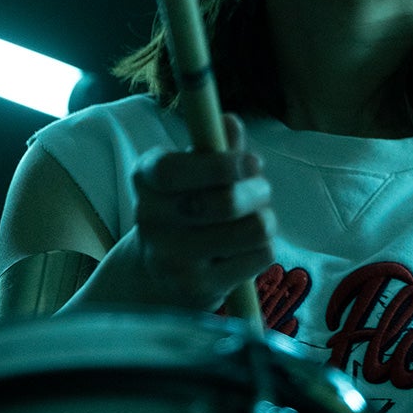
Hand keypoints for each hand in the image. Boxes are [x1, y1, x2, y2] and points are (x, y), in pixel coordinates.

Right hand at [129, 113, 274, 310]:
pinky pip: (258, 257)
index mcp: (146, 179)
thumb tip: (228, 123)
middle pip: (225, 202)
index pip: (173, 171)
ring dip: (266, 220)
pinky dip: (263, 248)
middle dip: (259, 191)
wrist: (161, 272)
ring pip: (251, 229)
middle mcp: (151, 220)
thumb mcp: (196, 171)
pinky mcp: (197, 289)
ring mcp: (172, 260)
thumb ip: (216, 145)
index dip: (220, 165)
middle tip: (262, 190)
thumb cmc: (188, 205)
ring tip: (256, 220)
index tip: (254, 162)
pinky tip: (244, 250)